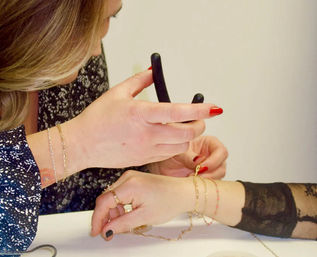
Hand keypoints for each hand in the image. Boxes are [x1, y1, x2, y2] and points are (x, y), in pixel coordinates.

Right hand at [67, 70, 221, 169]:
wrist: (82, 145)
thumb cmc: (97, 119)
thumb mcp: (117, 93)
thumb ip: (139, 81)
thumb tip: (152, 73)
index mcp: (140, 114)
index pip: (178, 111)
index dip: (200, 110)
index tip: (214, 108)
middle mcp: (147, 134)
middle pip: (187, 133)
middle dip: (200, 125)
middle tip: (200, 118)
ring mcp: (147, 149)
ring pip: (181, 146)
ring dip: (188, 136)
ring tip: (184, 127)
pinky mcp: (145, 159)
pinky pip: (169, 154)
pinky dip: (176, 145)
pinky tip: (169, 137)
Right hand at [90, 170, 192, 239]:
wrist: (183, 192)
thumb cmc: (169, 201)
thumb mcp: (144, 217)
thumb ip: (122, 224)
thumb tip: (106, 230)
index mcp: (130, 184)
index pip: (104, 201)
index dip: (97, 219)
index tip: (96, 231)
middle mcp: (128, 177)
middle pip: (107, 198)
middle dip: (106, 216)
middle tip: (108, 232)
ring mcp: (131, 176)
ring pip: (112, 196)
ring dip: (114, 212)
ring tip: (123, 224)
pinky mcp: (134, 179)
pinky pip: (120, 193)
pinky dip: (120, 205)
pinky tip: (127, 214)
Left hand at [148, 136, 227, 178]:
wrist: (160, 167)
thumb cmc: (169, 154)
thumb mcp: (177, 153)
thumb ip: (189, 156)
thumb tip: (200, 161)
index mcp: (208, 144)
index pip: (221, 151)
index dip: (215, 160)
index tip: (202, 167)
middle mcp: (211, 157)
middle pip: (222, 166)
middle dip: (210, 173)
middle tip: (196, 176)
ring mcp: (209, 170)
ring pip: (217, 178)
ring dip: (206, 181)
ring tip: (190, 179)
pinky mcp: (205, 181)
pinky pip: (210, 186)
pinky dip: (202, 187)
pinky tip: (191, 184)